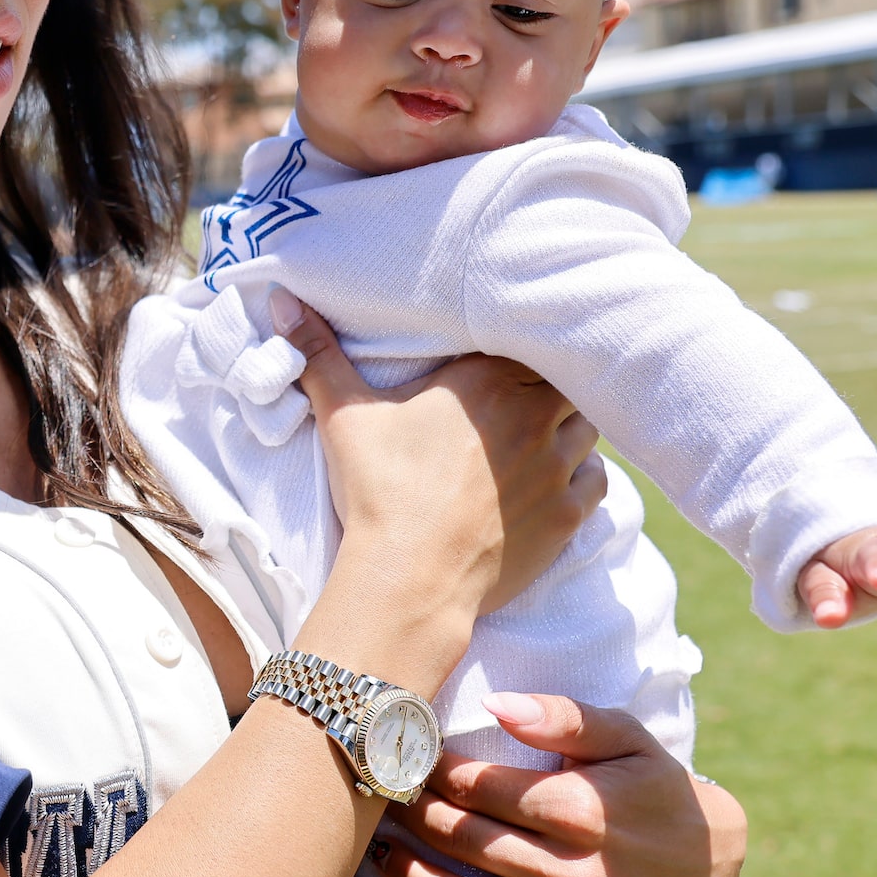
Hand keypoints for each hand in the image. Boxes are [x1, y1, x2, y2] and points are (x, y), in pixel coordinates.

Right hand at [288, 312, 602, 684]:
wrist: (408, 578)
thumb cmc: (377, 491)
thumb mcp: (344, 415)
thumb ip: (318, 351)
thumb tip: (281, 299)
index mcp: (487, 379)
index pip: (530, 339)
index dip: (520, 346)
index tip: (501, 357)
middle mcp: (534, 414)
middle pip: (566, 379)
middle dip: (547, 383)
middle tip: (518, 397)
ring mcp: (557, 466)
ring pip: (586, 427)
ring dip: (567, 427)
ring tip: (537, 435)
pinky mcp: (568, 514)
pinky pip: (596, 479)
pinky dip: (581, 475)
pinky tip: (554, 479)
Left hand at [359, 693, 743, 876]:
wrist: (712, 865)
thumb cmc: (653, 787)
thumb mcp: (625, 736)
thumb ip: (562, 717)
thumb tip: (495, 704)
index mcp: (584, 811)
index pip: (479, 788)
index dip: (430, 771)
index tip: (401, 756)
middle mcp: (579, 875)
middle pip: (465, 842)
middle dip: (412, 816)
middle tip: (377, 796)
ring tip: (374, 852)